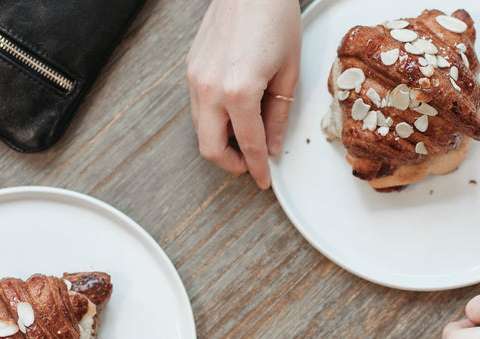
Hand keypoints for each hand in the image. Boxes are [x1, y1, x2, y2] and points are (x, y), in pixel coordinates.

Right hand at [186, 0, 301, 188]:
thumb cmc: (273, 18)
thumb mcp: (288, 73)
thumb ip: (278, 115)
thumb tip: (271, 145)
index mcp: (239, 91)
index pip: (248, 145)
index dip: (258, 168)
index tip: (264, 179)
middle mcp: (210, 88)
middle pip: (210, 148)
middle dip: (231, 164)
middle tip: (250, 165)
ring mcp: (196, 78)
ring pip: (201, 129)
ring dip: (221, 142)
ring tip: (245, 139)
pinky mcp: (191, 69)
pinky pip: (198, 108)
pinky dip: (214, 120)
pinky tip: (235, 115)